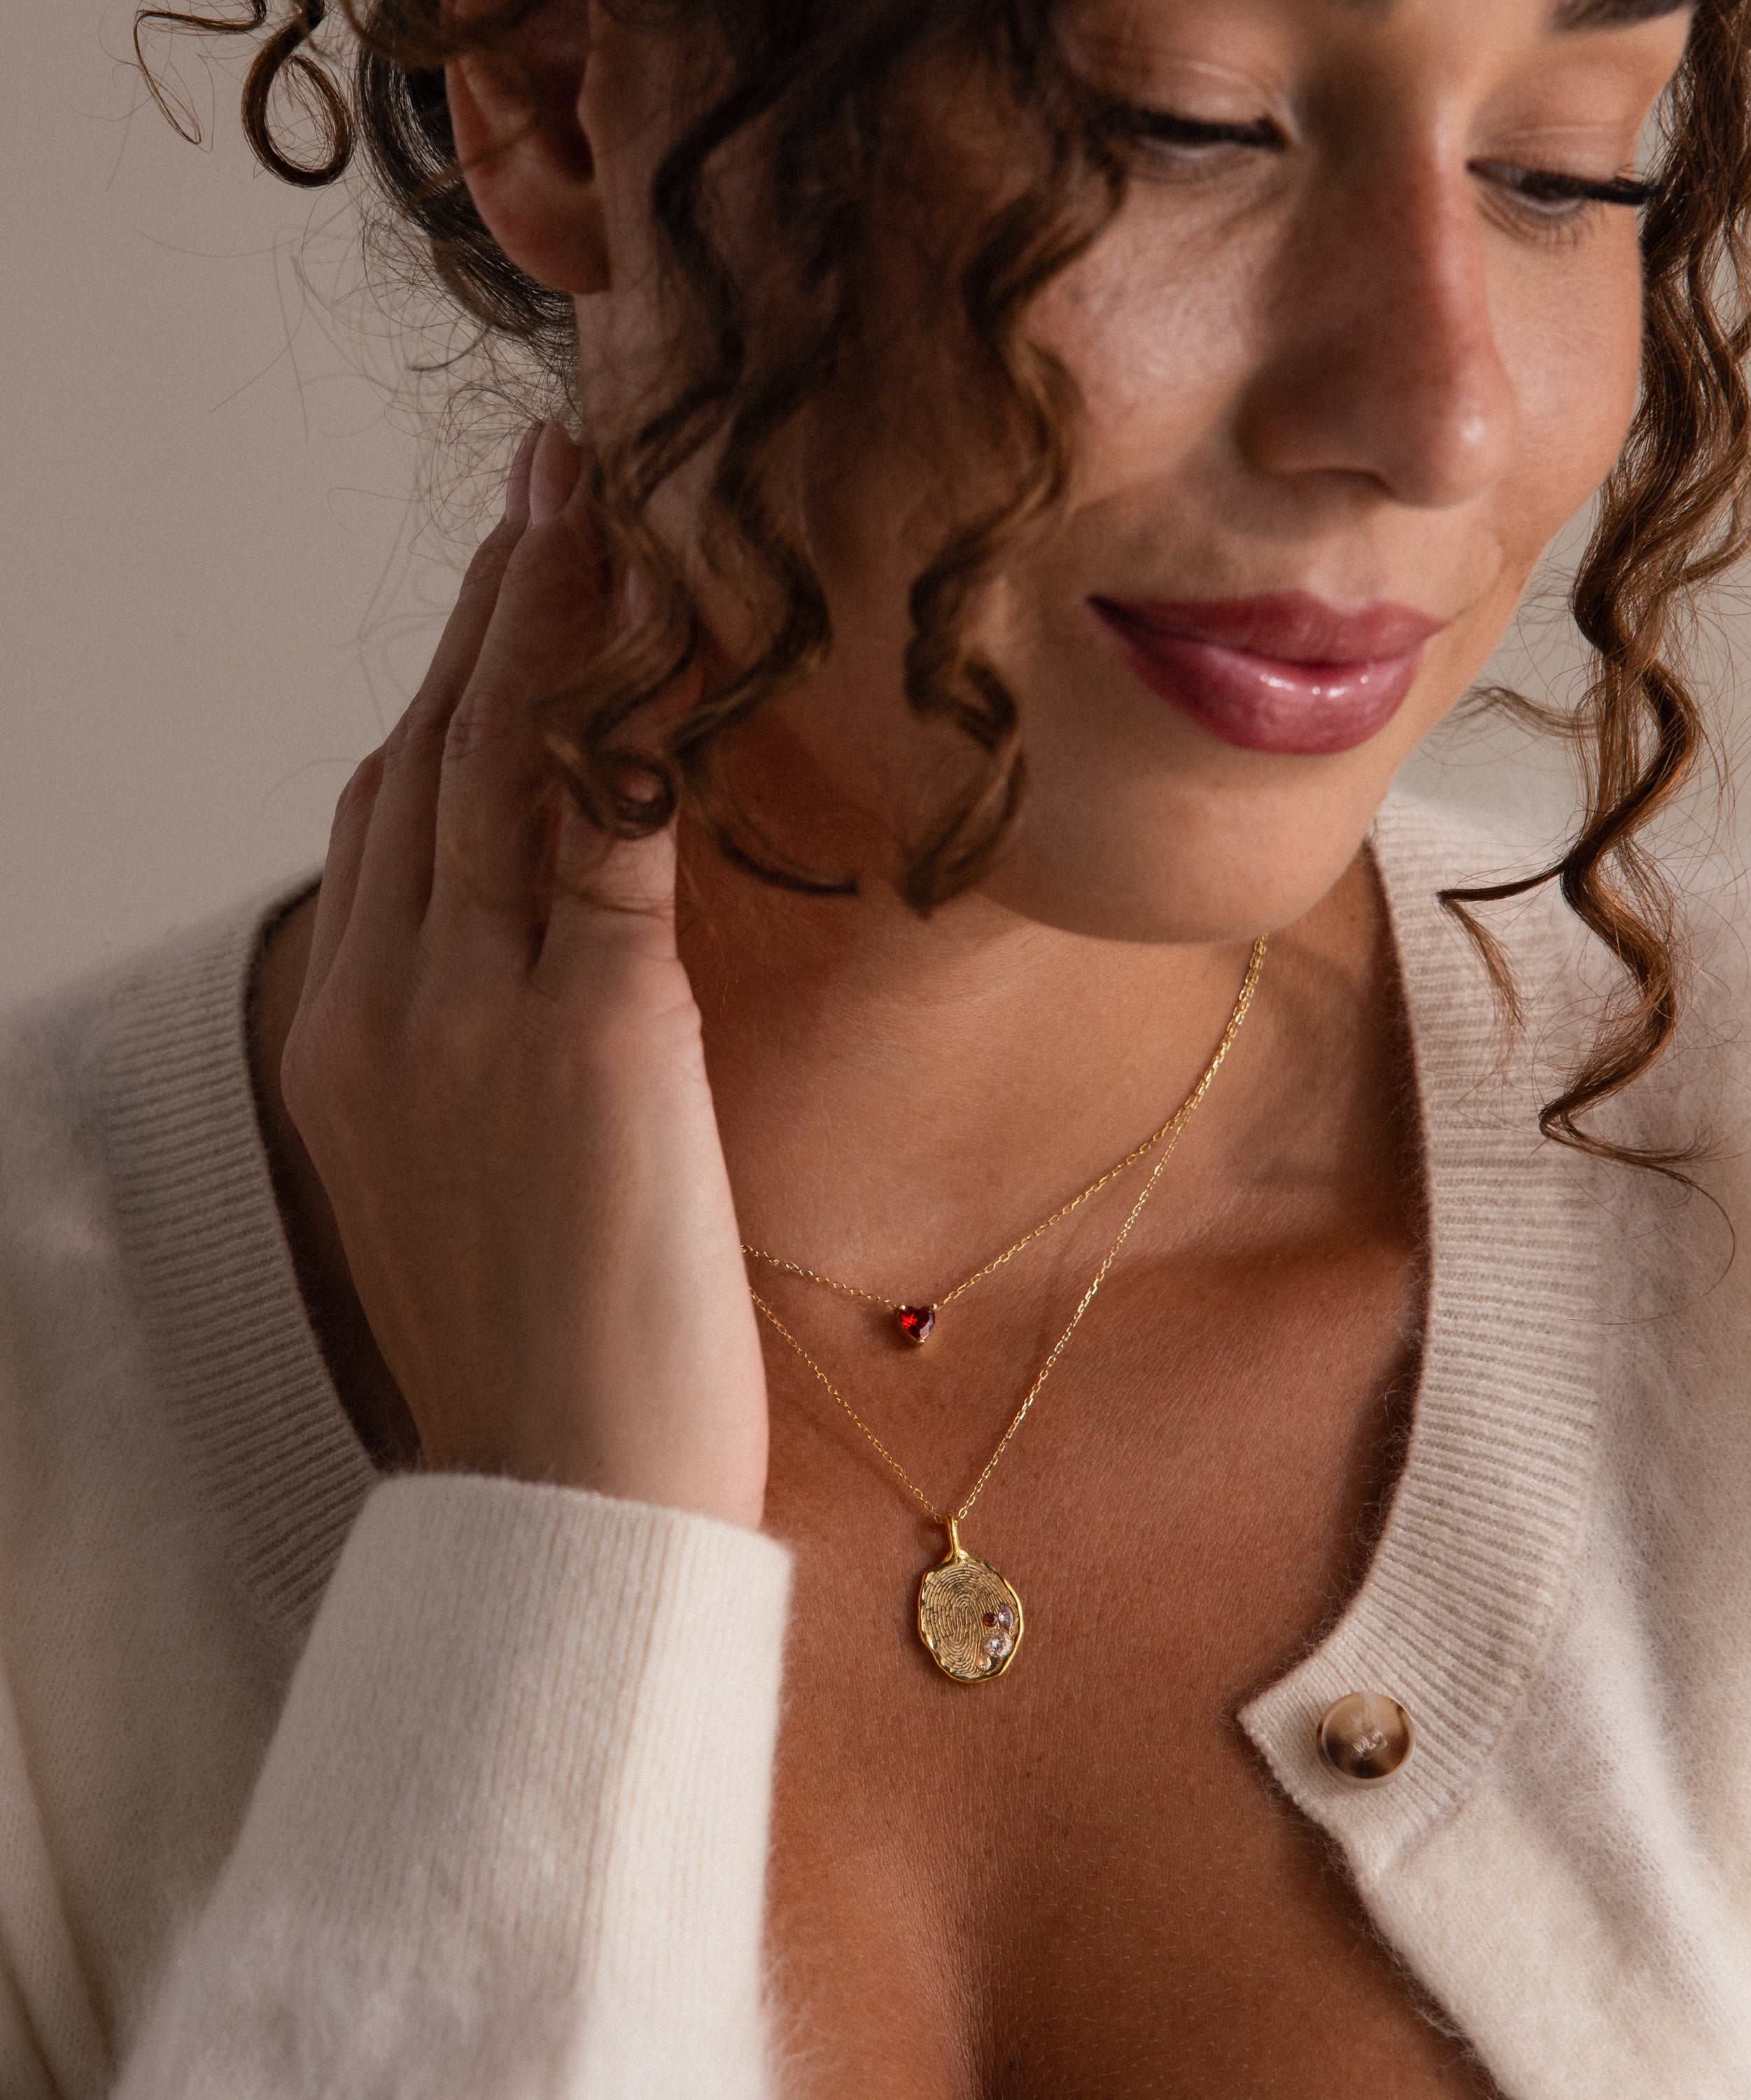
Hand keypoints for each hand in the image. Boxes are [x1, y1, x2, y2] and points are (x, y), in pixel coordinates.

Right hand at [280, 423, 768, 1528]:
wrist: (567, 1499)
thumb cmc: (551, 1363)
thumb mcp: (477, 1187)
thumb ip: (491, 1059)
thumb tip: (563, 975)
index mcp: (348, 1046)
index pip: (391, 821)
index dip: (448, 694)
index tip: (504, 601)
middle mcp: (382, 1006)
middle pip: (430, 758)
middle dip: (490, 611)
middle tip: (550, 484)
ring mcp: (468, 1013)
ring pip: (497, 762)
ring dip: (549, 616)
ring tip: (597, 500)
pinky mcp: (585, 1033)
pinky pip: (602, 828)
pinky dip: (631, 716)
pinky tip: (670, 624)